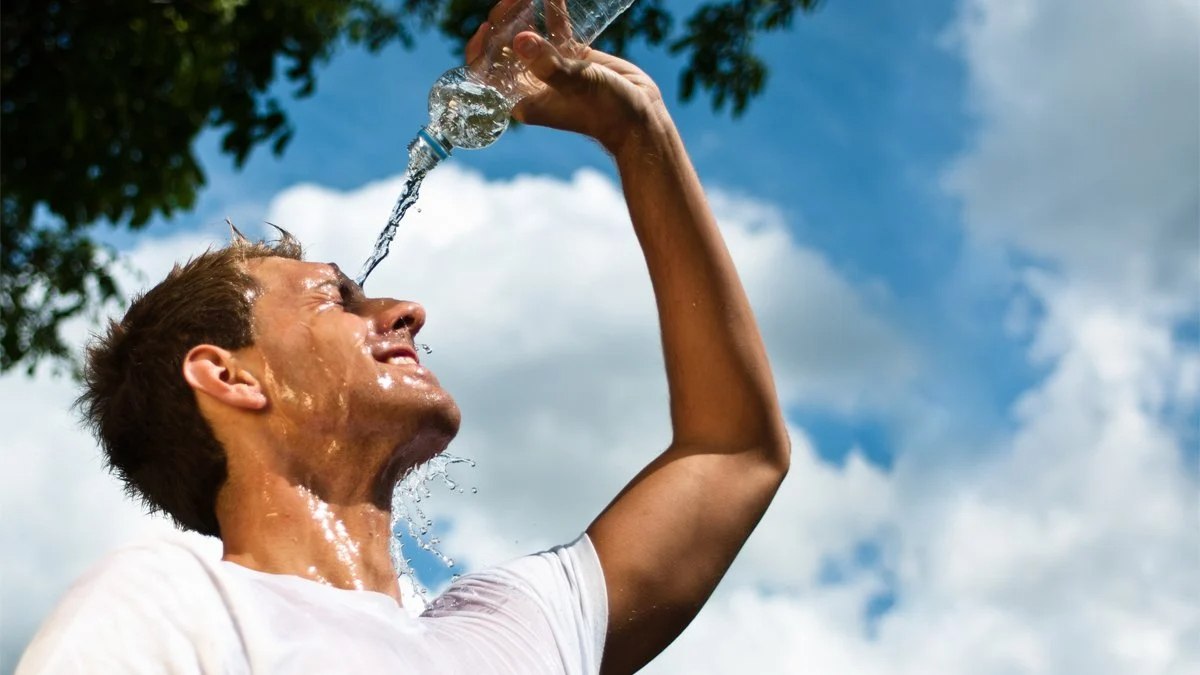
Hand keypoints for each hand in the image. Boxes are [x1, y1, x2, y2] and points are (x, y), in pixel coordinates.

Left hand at [464, 13, 665, 154]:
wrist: (640, 118)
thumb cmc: (606, 112)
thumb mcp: (576, 86)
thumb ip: (548, 64)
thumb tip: (520, 41)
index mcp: (523, 98)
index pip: (487, 74)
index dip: (481, 49)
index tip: (487, 27)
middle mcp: (532, 84)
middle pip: (505, 48)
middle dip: (503, 22)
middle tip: (513, 0)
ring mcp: (552, 69)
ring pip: (529, 36)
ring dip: (524, 13)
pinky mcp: (572, 57)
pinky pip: (556, 30)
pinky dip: (552, 11)